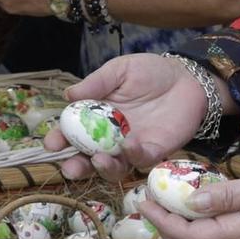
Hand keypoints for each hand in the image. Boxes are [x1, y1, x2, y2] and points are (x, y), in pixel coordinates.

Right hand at [47, 54, 205, 179]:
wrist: (187, 78)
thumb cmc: (151, 72)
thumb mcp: (120, 70)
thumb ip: (97, 83)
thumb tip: (68, 94)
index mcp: (97, 117)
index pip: (73, 133)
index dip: (61, 139)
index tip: (52, 144)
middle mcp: (111, 137)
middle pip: (89, 158)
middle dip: (77, 166)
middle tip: (69, 167)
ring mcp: (132, 147)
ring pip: (114, 167)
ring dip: (103, 167)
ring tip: (98, 159)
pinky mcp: (155, 151)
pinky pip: (141, 160)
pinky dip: (133, 156)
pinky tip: (128, 145)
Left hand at [140, 160, 239, 238]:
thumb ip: (227, 195)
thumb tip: (191, 201)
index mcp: (238, 234)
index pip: (189, 235)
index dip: (163, 222)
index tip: (145, 203)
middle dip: (163, 229)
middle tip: (148, 204)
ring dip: (174, 229)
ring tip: (162, 205)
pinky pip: (209, 235)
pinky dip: (190, 225)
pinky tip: (187, 206)